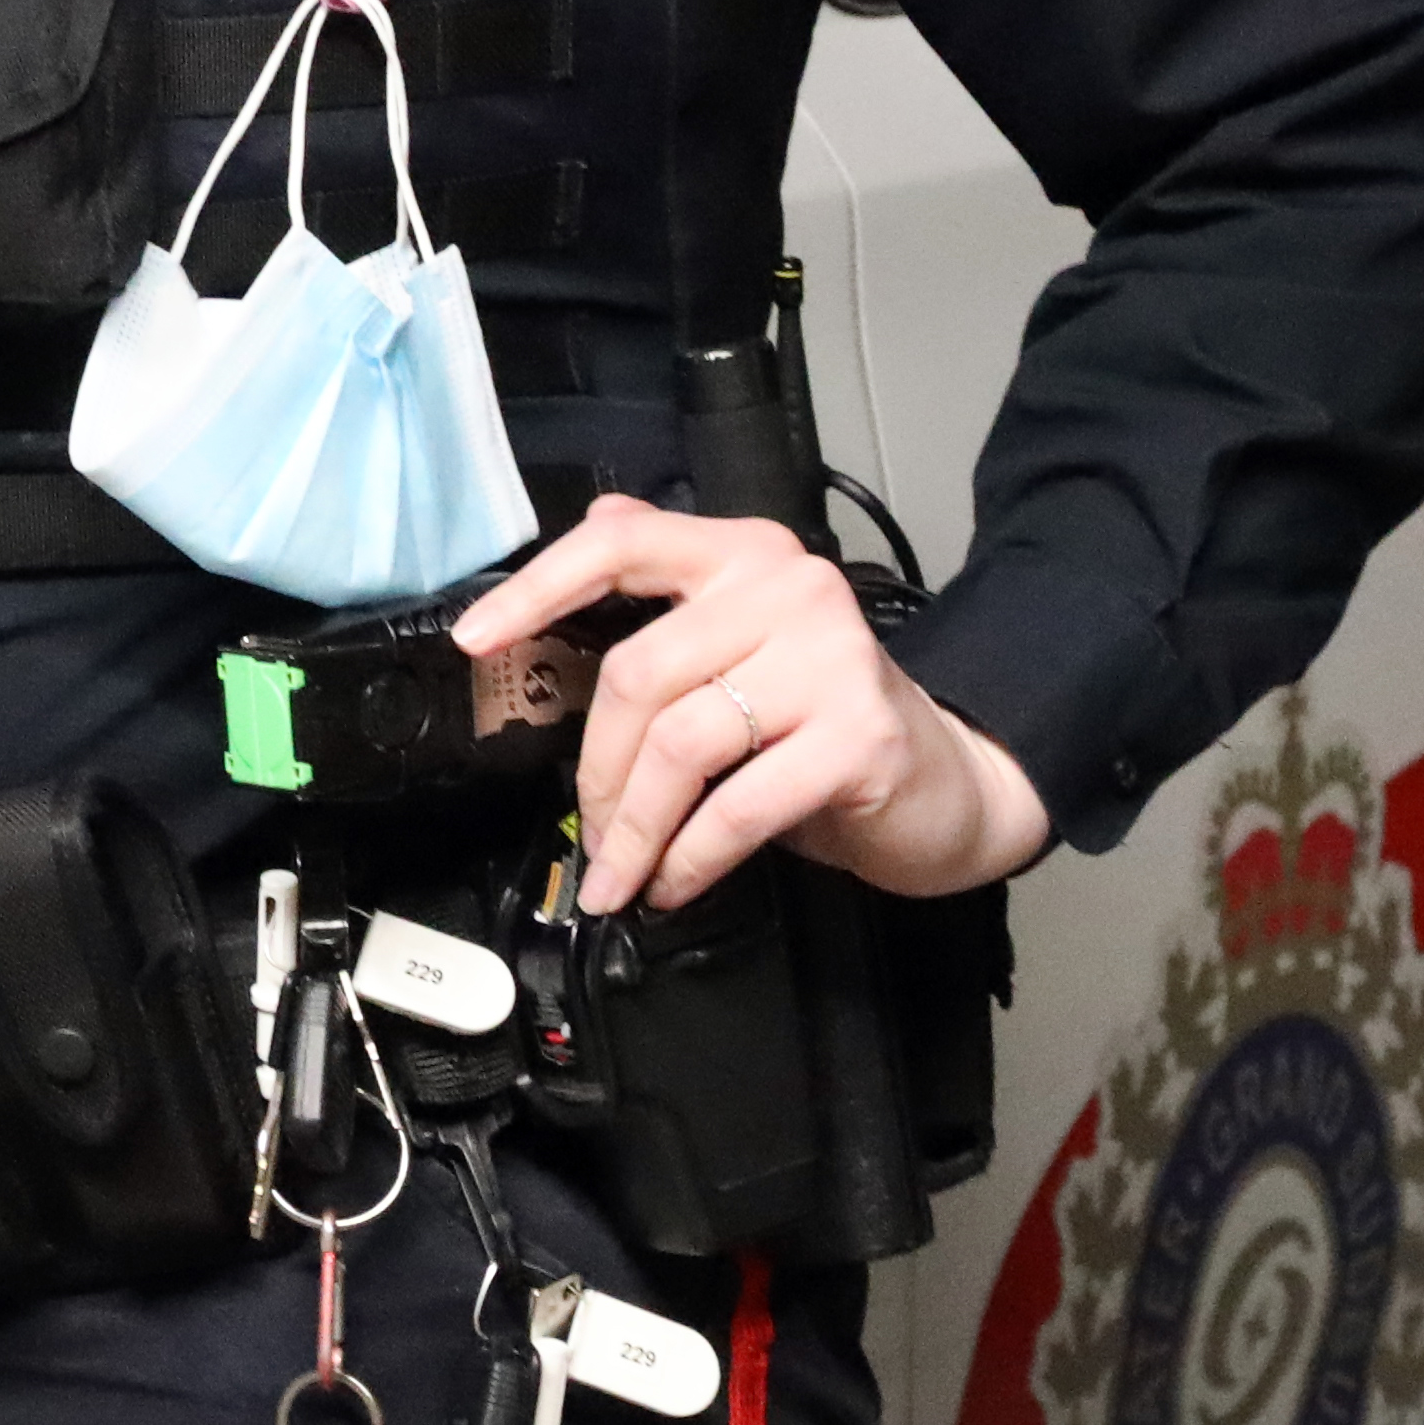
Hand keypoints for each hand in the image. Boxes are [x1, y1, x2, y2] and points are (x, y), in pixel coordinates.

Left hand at [455, 492, 1050, 914]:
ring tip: (626, 874)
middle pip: (638, 675)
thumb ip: (669, 598)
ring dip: (636, 829)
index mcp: (743, 555)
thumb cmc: (824, 721)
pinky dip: (689, 858)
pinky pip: (734, 807)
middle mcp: (788, 589)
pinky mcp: (856, 736)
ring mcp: (829, 659)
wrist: (947, 781)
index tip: (476, 640)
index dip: (537, 588)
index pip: (622, 543)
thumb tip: (583, 542)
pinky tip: (676, 882)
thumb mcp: (741, 647)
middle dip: (596, 774)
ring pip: (678, 746)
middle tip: (592, 836)